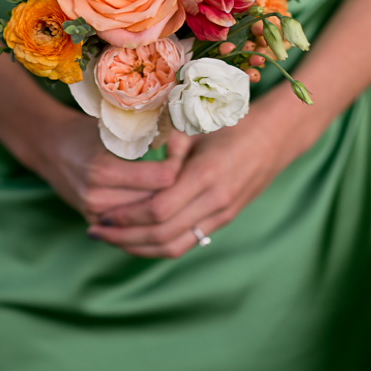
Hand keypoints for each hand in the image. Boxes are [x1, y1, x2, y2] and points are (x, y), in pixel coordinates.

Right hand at [26, 110, 183, 224]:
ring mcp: (96, 215)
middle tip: (189, 168)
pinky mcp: (96, 225)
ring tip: (177, 183)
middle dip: (178, 185)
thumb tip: (187, 132)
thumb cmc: (86, 132)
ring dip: (166, 201)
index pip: (164, 177)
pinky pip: (134, 227)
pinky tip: (161, 200)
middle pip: (160, 201)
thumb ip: (146, 133)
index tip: (184, 149)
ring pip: (149, 217)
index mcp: (105, 170)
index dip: (180, 162)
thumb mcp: (114, 127)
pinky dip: (149, 215)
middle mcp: (99, 197)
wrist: (50, 148)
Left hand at [84, 100, 297, 257]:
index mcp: (206, 174)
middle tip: (95, 231)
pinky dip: (157, 247)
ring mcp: (222, 214)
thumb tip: (133, 156)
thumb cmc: (232, 122)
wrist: (276, 136)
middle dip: (124, 236)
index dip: (127, 216)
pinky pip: (187, 243)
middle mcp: (215, 200)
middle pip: (162, 233)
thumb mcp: (197, 125)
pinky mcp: (223, 220)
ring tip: (110, 240)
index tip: (102, 213)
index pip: (158, 208)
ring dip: (138, 247)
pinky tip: (136, 240)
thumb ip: (167, 143)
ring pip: (174, 246)